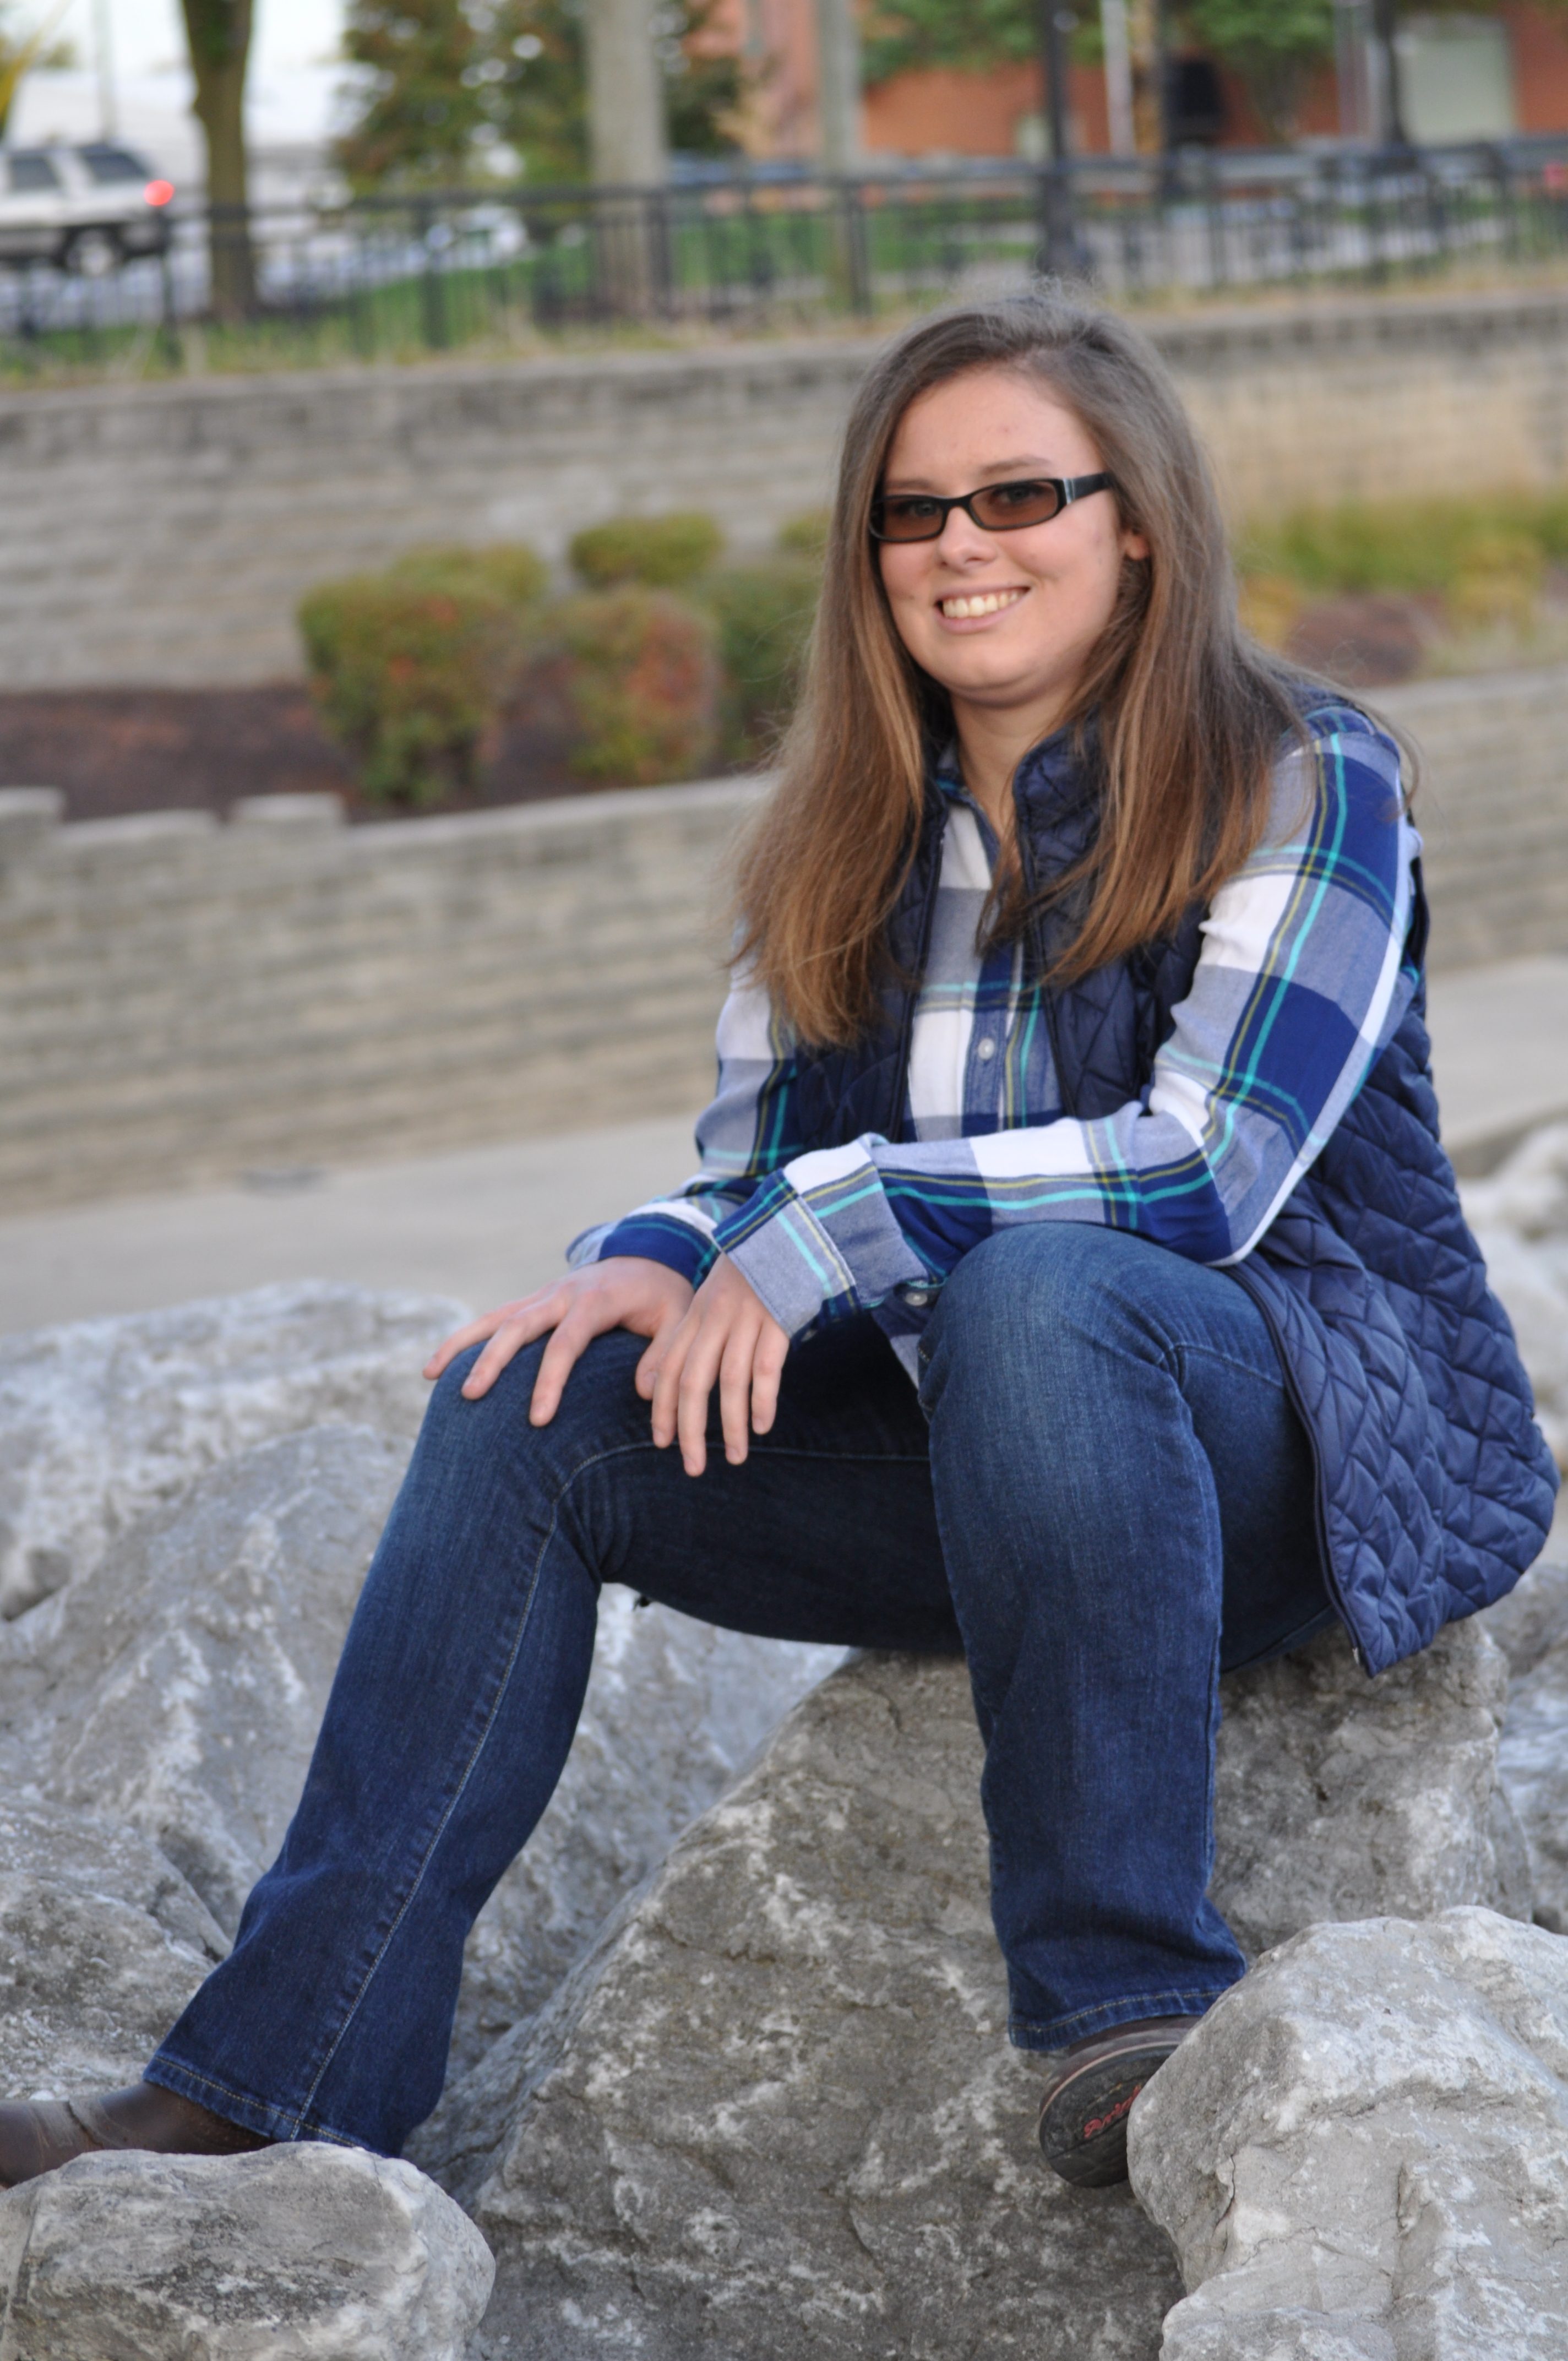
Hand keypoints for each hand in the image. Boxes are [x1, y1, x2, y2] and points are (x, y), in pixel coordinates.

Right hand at [423, 1257, 693, 1423]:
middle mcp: (562, 1294)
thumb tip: (647, 1394)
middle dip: (493, 1361)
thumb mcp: (678, 1320)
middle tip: (471, 1396)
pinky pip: (494, 1319)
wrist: (651, 1255)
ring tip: (430, 1375)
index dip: (550, 1380)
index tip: (538, 1419)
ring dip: (462, 1344)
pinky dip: (465, 1339)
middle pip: (518, 1326)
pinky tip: (438, 1366)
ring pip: (494, 1318)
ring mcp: (543, 1296)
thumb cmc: (665, 1296)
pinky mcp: (533, 1303)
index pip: (566, 1343)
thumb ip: (663, 1355)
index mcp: (596, 1301)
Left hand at [639, 1255, 788, 1477]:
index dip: (662, 1408)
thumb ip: (695, 1335)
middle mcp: (714, 1318)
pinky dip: (762, 1400)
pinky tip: (761, 1426)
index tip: (662, 1442)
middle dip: (689, 1429)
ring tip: (733, 1457)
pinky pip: (767, 1367)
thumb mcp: (713, 1299)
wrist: (785, 1231)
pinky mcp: (777, 1318)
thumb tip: (672, 1383)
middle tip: (691, 1466)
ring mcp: (746, 1318)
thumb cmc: (749, 1275)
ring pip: (730, 1381)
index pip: (669, 1368)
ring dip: (730, 1425)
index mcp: (695, 1314)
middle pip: (693, 1382)